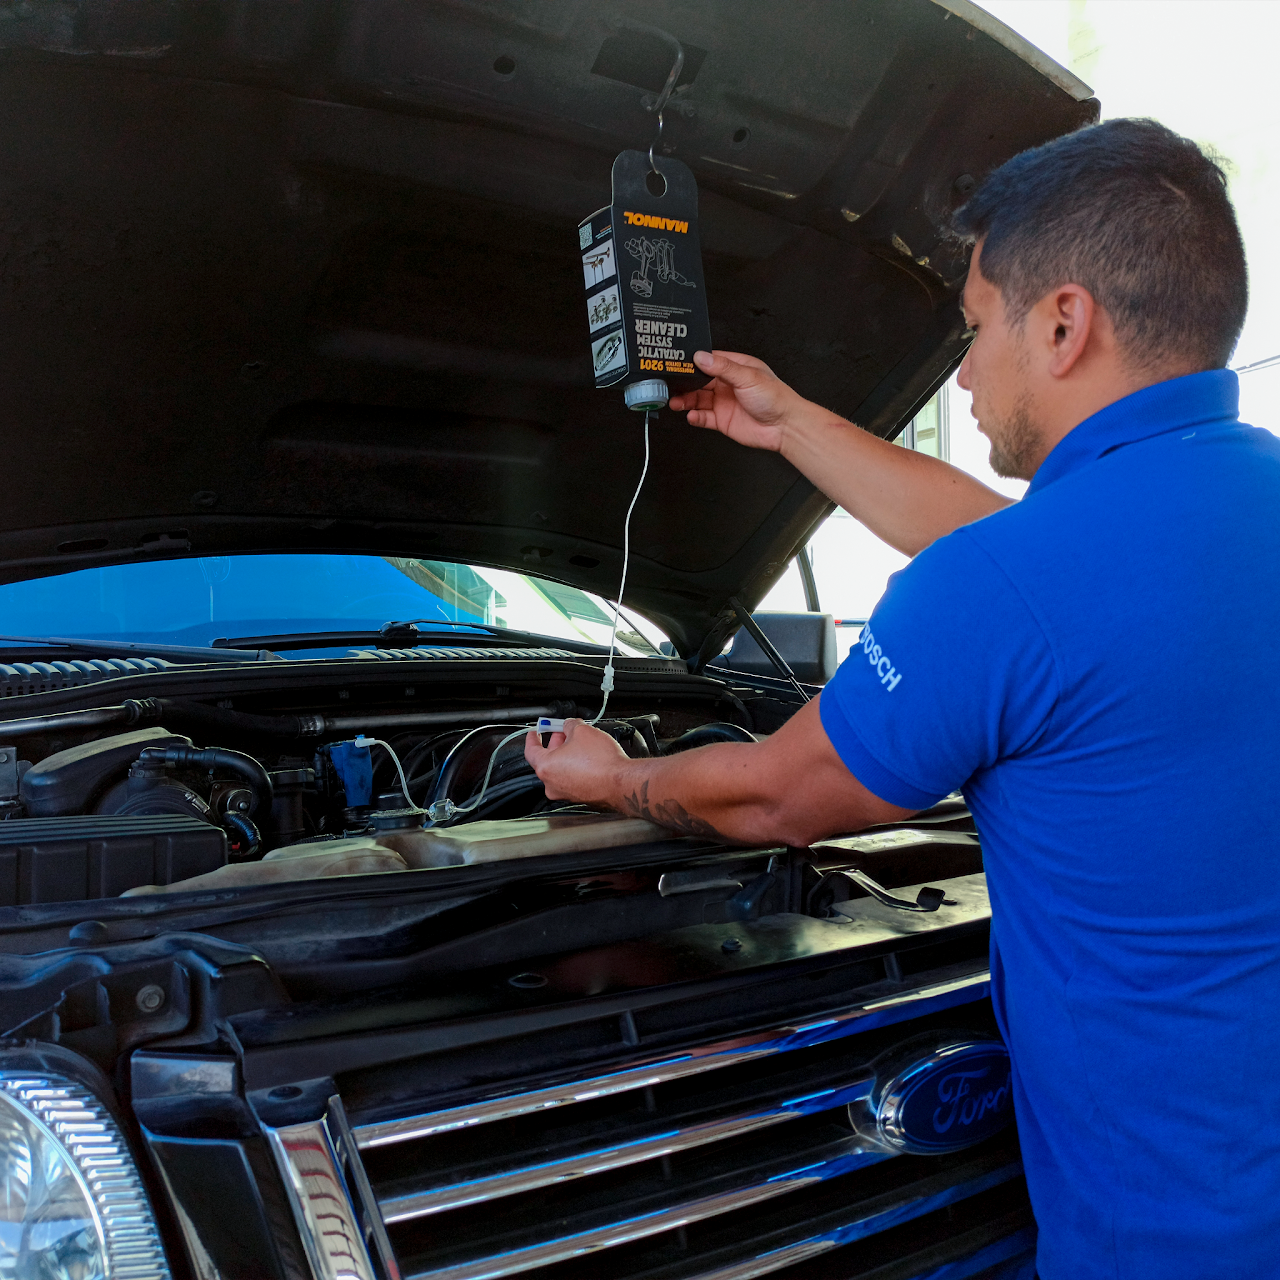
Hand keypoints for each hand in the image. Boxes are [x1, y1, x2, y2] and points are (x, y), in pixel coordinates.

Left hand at [524, 718, 629, 805]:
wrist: (621, 783)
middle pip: (547, 759)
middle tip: (563, 732)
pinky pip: (571, 779)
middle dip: (555, 743)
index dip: (532, 738)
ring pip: (560, 770)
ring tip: (580, 743)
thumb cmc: (601, 762)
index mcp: (546, 767)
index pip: (530, 750)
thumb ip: (570, 725)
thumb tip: (569, 725)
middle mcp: (552, 784)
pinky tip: (588, 757)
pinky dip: (575, 767)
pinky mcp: (579, 797)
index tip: (535, 732)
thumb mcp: (583, 731)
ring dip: (567, 755)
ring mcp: (565, 793)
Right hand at [669, 350, 804, 451]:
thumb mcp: (747, 376)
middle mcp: (728, 384)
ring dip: (686, 400)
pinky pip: (703, 418)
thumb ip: (723, 367)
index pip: (710, 360)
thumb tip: (701, 357)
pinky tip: (691, 415)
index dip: (694, 362)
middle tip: (672, 384)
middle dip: (685, 383)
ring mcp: (724, 403)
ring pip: (698, 399)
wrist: (784, 427)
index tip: (679, 363)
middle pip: (699, 381)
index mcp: (736, 368)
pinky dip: (695, 417)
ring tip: (676, 402)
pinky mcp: (722, 420)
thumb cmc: (775, 398)